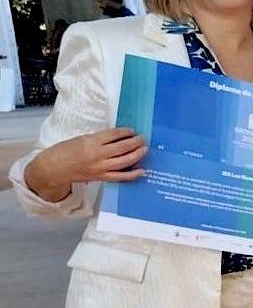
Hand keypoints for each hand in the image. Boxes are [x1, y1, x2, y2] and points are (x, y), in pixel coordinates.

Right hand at [24, 127, 146, 201]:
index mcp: (90, 142)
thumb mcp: (81, 139)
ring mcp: (100, 168)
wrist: (52, 169)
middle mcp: (97, 155)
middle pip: (122, 148)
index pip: (114, 135)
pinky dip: (132, 174)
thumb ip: (98, 139)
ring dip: (137, 155)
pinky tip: (142, 170)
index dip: (125, 132)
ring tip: (144, 149)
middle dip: (135, 142)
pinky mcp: (100, 177)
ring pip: (124, 161)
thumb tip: (117, 137)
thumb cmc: (63, 152)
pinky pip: (120, 177)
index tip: (132, 130)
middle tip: (143, 139)